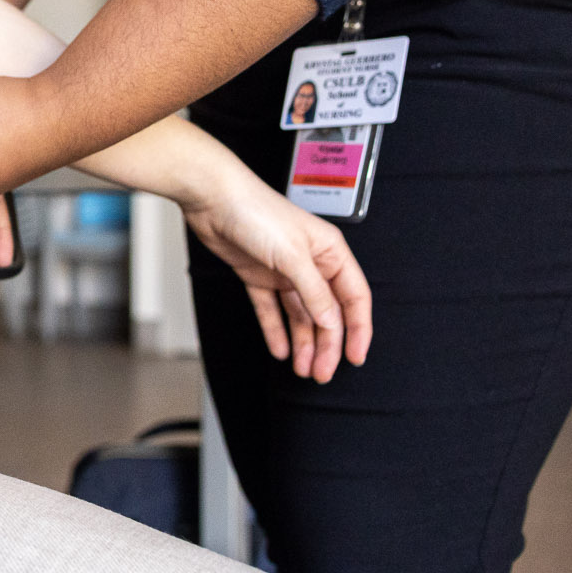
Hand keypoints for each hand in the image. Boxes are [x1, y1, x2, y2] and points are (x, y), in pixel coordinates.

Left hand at [181, 163, 372, 382]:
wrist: (213, 199)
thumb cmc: (256, 212)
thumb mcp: (292, 255)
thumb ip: (314, 291)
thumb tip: (333, 322)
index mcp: (330, 252)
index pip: (353, 297)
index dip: (358, 328)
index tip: (355, 357)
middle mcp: (310, 263)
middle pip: (326, 312)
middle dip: (326, 345)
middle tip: (322, 373)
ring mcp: (284, 271)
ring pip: (300, 315)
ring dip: (303, 343)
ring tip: (303, 369)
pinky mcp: (258, 276)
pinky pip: (271, 309)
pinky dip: (275, 330)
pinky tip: (279, 350)